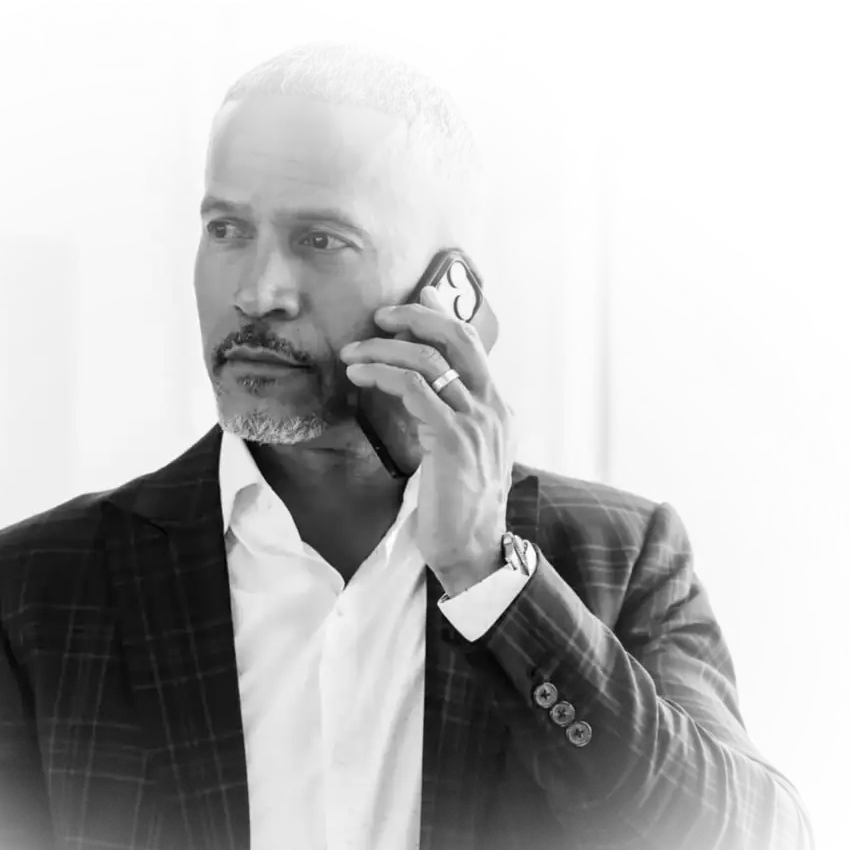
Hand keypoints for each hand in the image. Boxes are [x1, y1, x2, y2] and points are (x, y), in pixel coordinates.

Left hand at [340, 286, 513, 590]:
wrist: (472, 552)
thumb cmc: (457, 513)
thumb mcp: (459, 459)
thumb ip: (450, 424)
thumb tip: (421, 398)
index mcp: (496, 412)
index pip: (473, 347)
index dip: (444, 316)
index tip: (418, 297)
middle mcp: (492, 410)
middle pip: (459, 337)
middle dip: (417, 316)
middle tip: (381, 315)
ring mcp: (476, 422)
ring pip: (430, 358)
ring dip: (385, 348)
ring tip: (353, 353)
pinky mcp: (452, 439)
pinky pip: (414, 388)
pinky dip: (383, 373)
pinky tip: (360, 374)